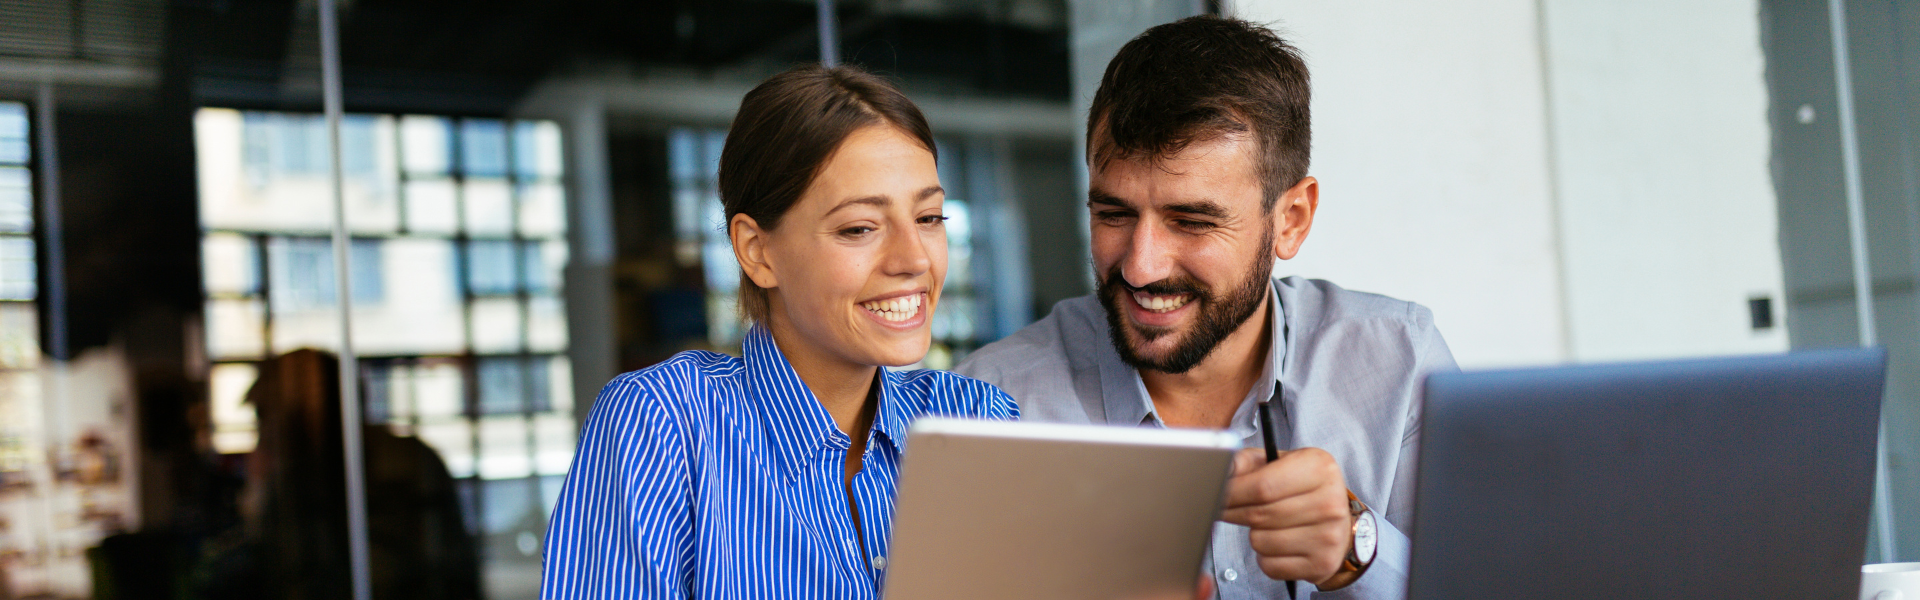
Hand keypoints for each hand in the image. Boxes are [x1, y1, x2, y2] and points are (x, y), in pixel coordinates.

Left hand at [1218, 447, 1351, 584]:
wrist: (1340, 522)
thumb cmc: (1302, 489)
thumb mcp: (1280, 463)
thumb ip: (1248, 462)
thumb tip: (1223, 467)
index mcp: (1319, 468)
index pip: (1262, 487)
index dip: (1231, 493)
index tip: (1217, 495)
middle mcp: (1329, 502)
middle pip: (1259, 515)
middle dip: (1233, 513)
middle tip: (1226, 510)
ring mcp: (1328, 536)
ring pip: (1261, 542)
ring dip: (1253, 535)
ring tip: (1266, 525)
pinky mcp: (1322, 563)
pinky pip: (1270, 565)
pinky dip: (1265, 557)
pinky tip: (1278, 544)